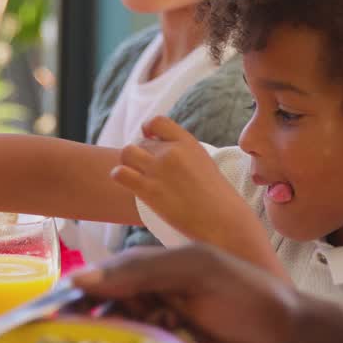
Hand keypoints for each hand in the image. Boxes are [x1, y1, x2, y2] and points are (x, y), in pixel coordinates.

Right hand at [72, 245, 304, 342]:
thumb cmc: (249, 296)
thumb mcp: (196, 268)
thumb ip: (142, 269)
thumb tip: (81, 278)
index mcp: (151, 278)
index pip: (99, 285)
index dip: (72, 298)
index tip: (45, 311)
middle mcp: (147, 312)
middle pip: (99, 323)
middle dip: (74, 335)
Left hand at [111, 116, 253, 244]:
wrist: (222, 220)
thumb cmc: (216, 196)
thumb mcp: (203, 161)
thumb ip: (182, 151)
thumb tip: (158, 146)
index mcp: (187, 142)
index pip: (157, 122)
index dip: (148, 129)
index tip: (149, 139)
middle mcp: (171, 152)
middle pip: (141, 143)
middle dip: (142, 155)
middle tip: (150, 172)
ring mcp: (158, 170)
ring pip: (127, 153)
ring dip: (129, 163)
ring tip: (138, 176)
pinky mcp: (148, 190)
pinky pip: (120, 173)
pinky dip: (120, 176)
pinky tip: (130, 183)